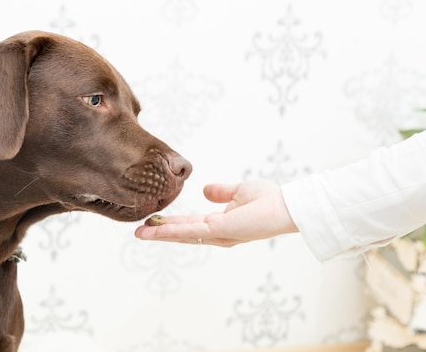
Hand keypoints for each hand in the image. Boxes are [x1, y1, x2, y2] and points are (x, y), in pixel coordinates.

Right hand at [134, 180, 297, 245]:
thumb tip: (205, 190)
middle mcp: (217, 233)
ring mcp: (218, 234)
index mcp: (221, 224)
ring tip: (140, 233)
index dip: (172, 224)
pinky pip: (191, 231)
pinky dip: (172, 231)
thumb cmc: (269, 200)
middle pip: (183, 234)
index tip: (154, 220)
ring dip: (161, 234)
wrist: (286, 206)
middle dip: (160, 233)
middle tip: (139, 231)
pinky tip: (157, 229)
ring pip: (183, 235)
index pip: (190, 225)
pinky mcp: (220, 230)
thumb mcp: (239, 191)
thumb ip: (222, 192)